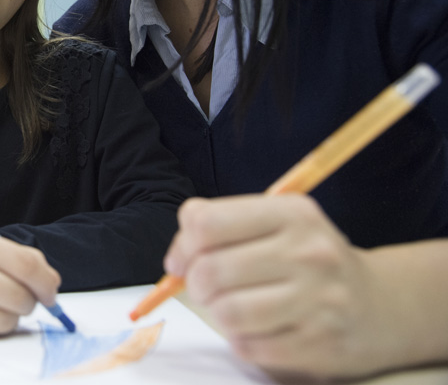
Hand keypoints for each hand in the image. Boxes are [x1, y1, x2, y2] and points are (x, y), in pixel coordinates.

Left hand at [164, 195, 387, 378]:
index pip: (206, 222)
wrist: (382, 306)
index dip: (182, 245)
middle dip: (195, 284)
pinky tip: (261, 329)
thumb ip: (222, 227)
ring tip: (234, 308)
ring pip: (227, 313)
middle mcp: (309, 252)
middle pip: (210, 270)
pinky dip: (243, 340)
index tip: (181, 261)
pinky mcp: (321, 344)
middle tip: (206, 289)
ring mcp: (319, 299)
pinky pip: (249, 346)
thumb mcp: (276, 224)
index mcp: (292, 213)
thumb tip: (176, 259)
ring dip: (218, 315)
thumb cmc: (308, 261)